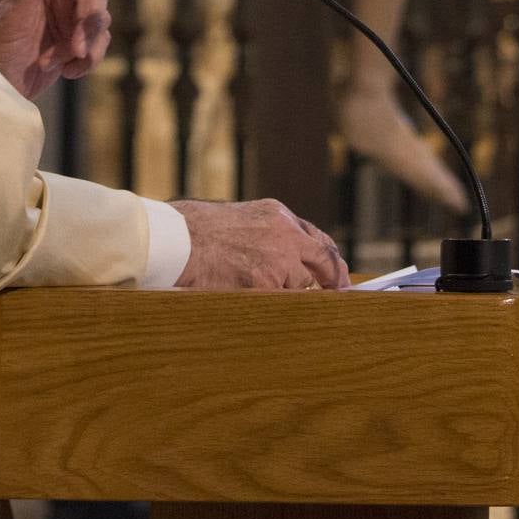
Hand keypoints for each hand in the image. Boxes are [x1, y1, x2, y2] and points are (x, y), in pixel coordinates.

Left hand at [0, 0, 136, 99]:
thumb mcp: (13, 12)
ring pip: (102, 16)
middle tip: (79, 47)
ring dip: (90, 43)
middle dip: (91, 17)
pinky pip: (101, 39)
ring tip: (69, 61)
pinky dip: (90, 58)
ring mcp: (66, 8)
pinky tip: (68, 71)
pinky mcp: (74, 34)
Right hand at [171, 199, 349, 290]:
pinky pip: (280, 300)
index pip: (318, 240)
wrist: (179, 240)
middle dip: (334, 280)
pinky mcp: (265, 283)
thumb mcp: (243, 219)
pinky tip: (249, 296)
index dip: (330, 261)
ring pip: (298, 286)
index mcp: (278, 215)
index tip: (338, 276)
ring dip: (286, 293)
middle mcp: (285, 235)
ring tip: (255, 286)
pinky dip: (271, 303)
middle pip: (324, 262)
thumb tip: (292, 259)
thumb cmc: (200, 231)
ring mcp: (278, 260)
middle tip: (339, 294)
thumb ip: (270, 234)